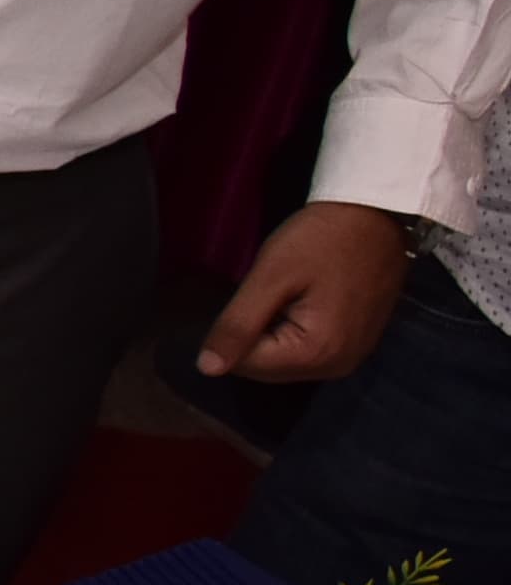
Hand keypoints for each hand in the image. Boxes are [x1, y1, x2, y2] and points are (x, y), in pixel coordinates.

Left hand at [198, 200, 408, 384]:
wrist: (376, 216)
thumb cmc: (322, 240)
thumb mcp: (271, 277)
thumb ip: (238, 325)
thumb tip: (207, 368)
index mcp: (316, 354)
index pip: (245, 365)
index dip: (229, 333)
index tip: (242, 298)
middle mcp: (337, 367)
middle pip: (266, 369)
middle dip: (250, 338)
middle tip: (260, 294)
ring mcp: (351, 358)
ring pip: (284, 363)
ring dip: (269, 336)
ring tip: (277, 296)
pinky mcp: (356, 345)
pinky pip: (307, 352)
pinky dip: (290, 334)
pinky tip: (293, 304)